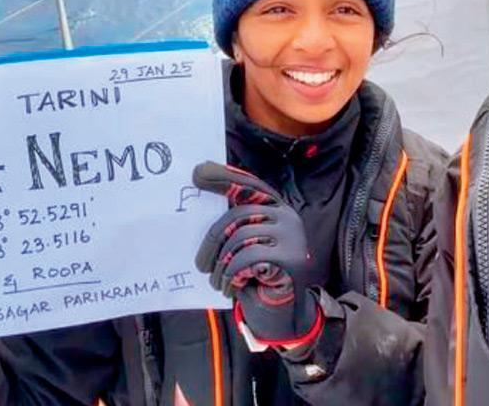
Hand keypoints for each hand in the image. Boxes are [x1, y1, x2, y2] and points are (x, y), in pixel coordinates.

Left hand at [193, 161, 321, 346]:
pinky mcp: (290, 257)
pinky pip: (246, 257)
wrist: (282, 315)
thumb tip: (201, 200)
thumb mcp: (245, 248)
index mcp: (277, 209)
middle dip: (213, 240)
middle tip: (200, 265)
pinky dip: (231, 274)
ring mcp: (292, 236)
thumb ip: (235, 226)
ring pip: (240, 236)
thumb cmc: (257, 279)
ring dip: (221, 264)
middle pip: (238, 213)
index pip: (249, 186)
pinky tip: (230, 287)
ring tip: (218, 282)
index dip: (223, 177)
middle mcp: (288, 217)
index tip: (197, 173)